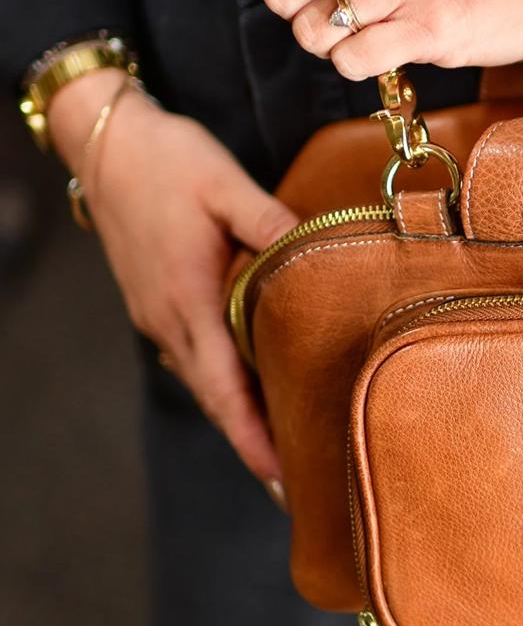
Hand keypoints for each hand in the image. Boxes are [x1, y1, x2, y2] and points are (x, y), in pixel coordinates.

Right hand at [49, 70, 298, 495]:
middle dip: (250, 443)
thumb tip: (313, 250)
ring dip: (236, 415)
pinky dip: (222, 381)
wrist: (106, 141)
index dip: (251, 435)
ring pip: (203, 379)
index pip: (224, 385)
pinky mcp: (155, 300)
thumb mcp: (224, 181)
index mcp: (188, 297)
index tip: (279, 477)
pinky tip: (251, 384)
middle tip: (291, 485)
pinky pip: (194, 355)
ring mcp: (157, 312)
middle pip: (213, 397)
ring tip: (279, 444)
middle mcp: (169, 317)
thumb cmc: (166, 159)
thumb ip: (268, 221)